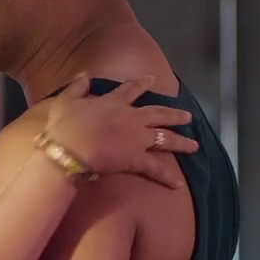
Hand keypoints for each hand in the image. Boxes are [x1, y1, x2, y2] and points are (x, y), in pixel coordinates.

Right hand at [42, 74, 199, 189]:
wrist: (70, 148)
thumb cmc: (65, 125)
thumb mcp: (65, 100)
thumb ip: (77, 86)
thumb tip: (84, 74)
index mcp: (114, 102)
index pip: (132, 89)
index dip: (143, 83)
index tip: (153, 79)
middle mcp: (132, 118)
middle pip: (159, 114)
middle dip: (175, 114)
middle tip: (188, 116)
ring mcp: (137, 139)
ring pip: (165, 138)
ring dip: (181, 141)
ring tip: (194, 145)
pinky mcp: (136, 159)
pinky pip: (155, 169)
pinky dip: (167, 177)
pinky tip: (178, 184)